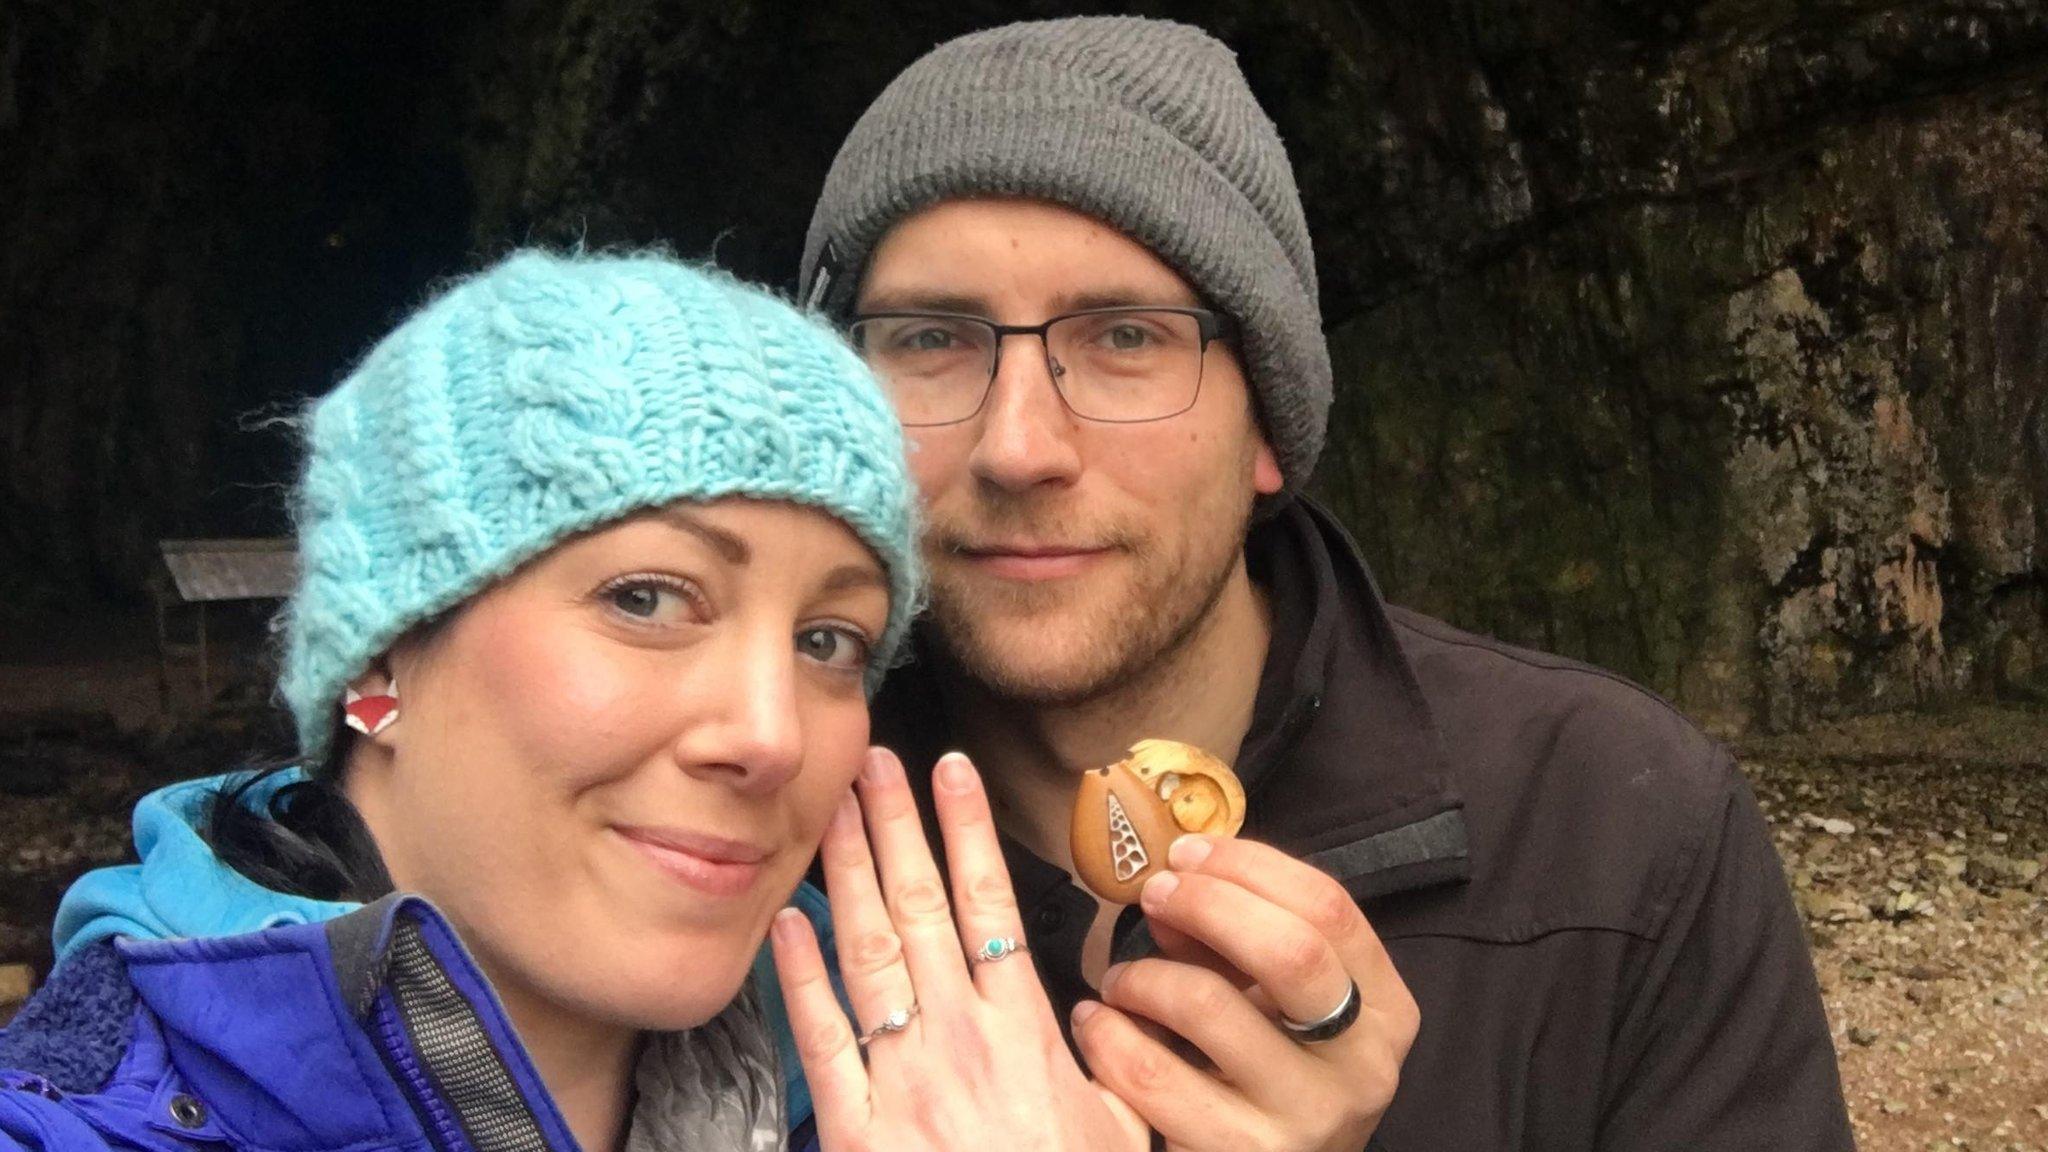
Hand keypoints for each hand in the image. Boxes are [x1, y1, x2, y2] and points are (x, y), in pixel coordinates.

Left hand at [770, 747, 1149, 1151]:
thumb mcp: (1119, 1129)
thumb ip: (1101, 1067)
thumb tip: (1096, 1022)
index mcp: (1028, 1033)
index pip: (992, 904)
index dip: (968, 831)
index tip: (952, 771)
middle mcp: (962, 1040)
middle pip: (922, 908)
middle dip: (895, 826)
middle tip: (873, 759)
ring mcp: (906, 1080)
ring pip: (872, 952)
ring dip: (849, 873)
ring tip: (832, 808)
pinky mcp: (858, 1130)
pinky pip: (823, 1041)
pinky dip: (801, 976)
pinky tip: (788, 921)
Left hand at [1071, 835, 1418, 1151]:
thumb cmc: (1272, 1077)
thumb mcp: (1278, 1004)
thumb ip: (1237, 943)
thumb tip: (1173, 889)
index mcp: (1386, 1010)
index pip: (1330, 908)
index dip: (1251, 866)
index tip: (1188, 853)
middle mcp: (1363, 1063)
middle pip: (1290, 950)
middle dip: (1207, 903)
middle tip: (1154, 894)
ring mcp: (1310, 1115)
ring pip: (1211, 1006)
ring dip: (1144, 975)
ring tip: (1118, 980)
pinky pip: (1157, 1077)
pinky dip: (1111, 1037)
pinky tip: (1097, 1024)